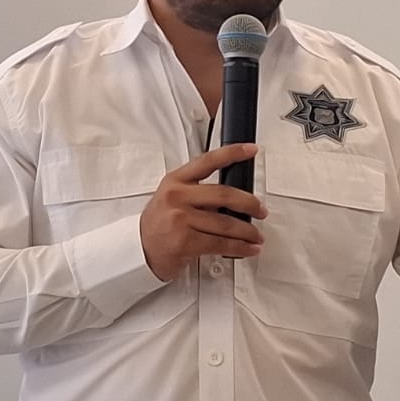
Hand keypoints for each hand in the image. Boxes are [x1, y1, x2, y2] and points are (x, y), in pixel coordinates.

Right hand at [139, 143, 267, 280]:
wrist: (139, 250)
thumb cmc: (158, 225)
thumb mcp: (171, 198)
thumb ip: (197, 192)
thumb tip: (233, 197)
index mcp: (176, 181)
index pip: (208, 161)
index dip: (232, 153)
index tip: (251, 150)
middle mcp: (177, 197)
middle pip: (224, 194)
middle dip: (249, 203)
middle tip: (260, 210)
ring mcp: (181, 219)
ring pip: (226, 223)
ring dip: (247, 231)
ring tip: (256, 235)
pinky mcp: (185, 241)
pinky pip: (221, 244)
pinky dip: (240, 248)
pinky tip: (247, 248)